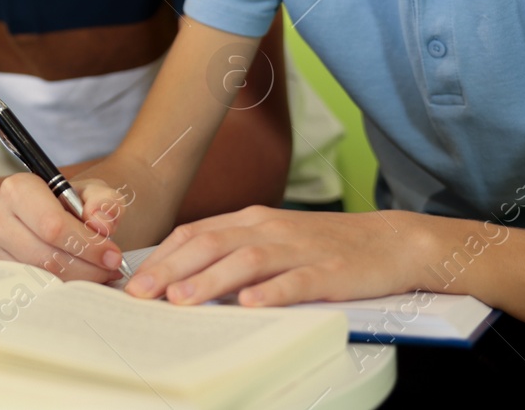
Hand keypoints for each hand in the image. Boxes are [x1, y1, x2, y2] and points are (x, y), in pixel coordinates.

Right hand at [0, 173, 128, 282]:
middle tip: (111, 270)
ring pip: (37, 276)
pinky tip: (78, 280)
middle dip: (85, 267)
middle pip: (45, 255)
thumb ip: (106, 203)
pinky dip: (58, 288)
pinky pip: (28, 289)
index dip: (86, 245)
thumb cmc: (76, 204)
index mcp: (18, 188)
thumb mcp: (97, 195)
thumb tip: (100, 224)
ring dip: (75, 280)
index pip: (52, 225)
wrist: (59, 215)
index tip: (113, 256)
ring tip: (99, 274)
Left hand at [123, 205, 420, 306]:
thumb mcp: (274, 238)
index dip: (163, 255)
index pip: (197, 232)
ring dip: (210, 280)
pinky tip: (249, 304)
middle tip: (142, 294)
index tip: (133, 280)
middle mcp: (271, 228)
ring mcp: (300, 249)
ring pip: (247, 259)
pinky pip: (296, 281)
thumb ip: (234, 250)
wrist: (391, 241)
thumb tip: (183, 275)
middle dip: (172, 269)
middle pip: (212, 243)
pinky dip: (271, 292)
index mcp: (253, 219)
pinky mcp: (330, 271)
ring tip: (182, 300)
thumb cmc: (326, 245)